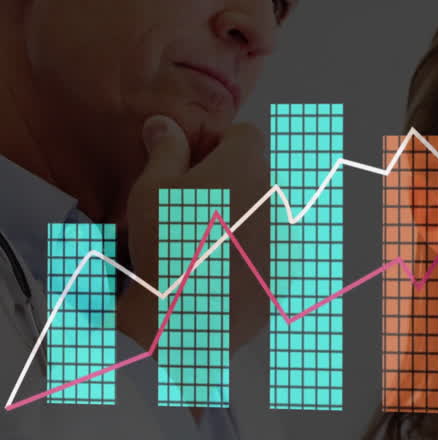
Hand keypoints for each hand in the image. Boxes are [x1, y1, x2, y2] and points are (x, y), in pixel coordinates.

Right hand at [118, 115, 270, 355]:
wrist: (185, 317)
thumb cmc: (164, 243)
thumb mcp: (152, 189)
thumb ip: (165, 150)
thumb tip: (163, 122)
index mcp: (246, 166)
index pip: (245, 135)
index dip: (217, 145)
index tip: (192, 167)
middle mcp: (274, 194)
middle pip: (254, 175)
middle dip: (228, 182)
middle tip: (190, 208)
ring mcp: (284, 232)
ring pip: (262, 212)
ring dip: (239, 218)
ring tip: (200, 243)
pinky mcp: (284, 268)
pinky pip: (267, 249)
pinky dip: (247, 253)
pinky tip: (216, 270)